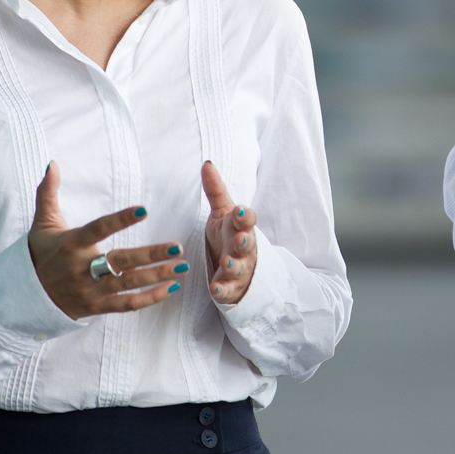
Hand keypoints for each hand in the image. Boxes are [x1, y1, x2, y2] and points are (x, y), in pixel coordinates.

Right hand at [27, 162, 185, 317]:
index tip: (144, 210)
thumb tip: (52, 164)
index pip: (99, 228)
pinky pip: (125, 305)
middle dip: (151, 255)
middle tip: (177, 247)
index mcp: (71, 244)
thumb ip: (48, 192)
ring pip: (127, 283)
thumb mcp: (43, 222)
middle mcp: (82, 268)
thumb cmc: (40, 253)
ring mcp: (90, 290)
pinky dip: (149, 299)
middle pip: (121, 261)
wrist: (25, 295)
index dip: (121, 220)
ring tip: (181, 267)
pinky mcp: (96, 307)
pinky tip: (170, 288)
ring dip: (156, 276)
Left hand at [202, 161, 257, 303]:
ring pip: (239, 268)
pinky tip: (215, 289)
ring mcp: (240, 270)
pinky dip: (223, 290)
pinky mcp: (231, 288)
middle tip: (240, 240)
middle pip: (248, 245)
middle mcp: (244, 249)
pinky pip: (228, 290)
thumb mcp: (222, 214)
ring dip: (234, 266)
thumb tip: (207, 163)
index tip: (239, 211)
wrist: (237, 268)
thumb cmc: (228, 236)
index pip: (248, 220)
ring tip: (227, 263)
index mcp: (241, 228)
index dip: (245, 217)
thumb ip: (215, 192)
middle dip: (245, 242)